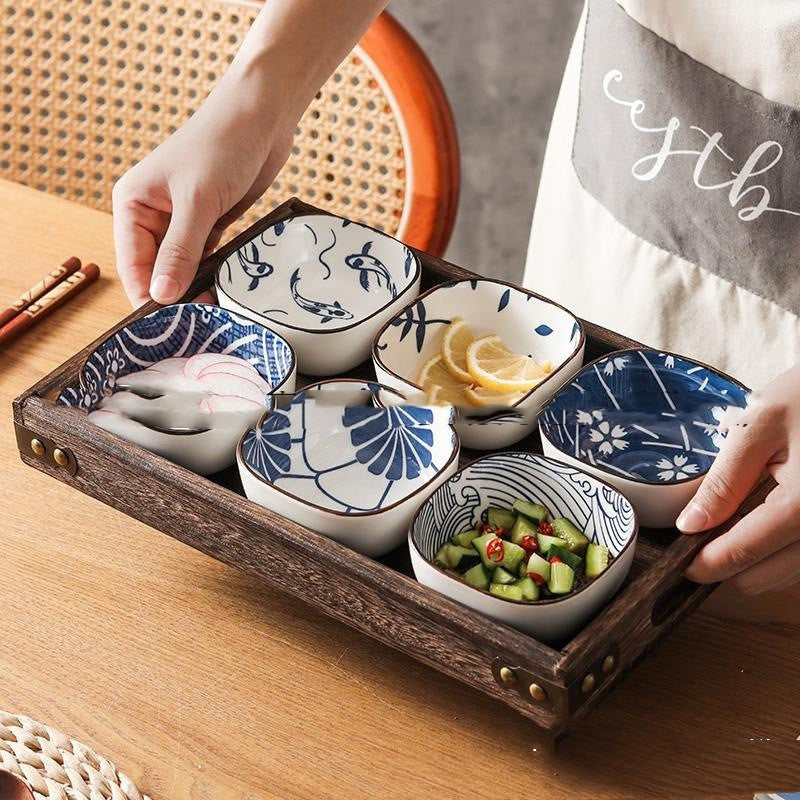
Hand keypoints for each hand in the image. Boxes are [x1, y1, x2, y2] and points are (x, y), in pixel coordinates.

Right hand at [111, 0, 388, 307]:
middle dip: (175, 298)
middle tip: (201, 325)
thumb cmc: (222, 145)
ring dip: (197, 290)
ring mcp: (182, 221)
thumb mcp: (198, 202)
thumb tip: (161, 296)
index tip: (170, 330)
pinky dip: (213, 276)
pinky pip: (206, 260)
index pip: (132, 266)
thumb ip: (180, 251)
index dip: (148, 299)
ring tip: (215, 315)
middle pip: (156, 273)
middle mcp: (151, 215)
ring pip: (182, 270)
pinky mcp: (210, 223)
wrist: (262, 115)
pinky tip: (225, 293)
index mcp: (133, 205)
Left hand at [678, 362, 799, 593]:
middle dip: (728, 565)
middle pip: (766, 575)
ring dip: (756, 561)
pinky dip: (781, 549)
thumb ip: (724, 481)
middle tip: (698, 541)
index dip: (705, 565)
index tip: (679, 566)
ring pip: (790, 571)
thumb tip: (689, 525)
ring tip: (726, 528)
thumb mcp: (758, 428)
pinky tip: (761, 522)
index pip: (743, 553)